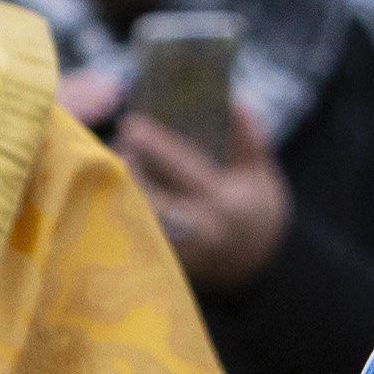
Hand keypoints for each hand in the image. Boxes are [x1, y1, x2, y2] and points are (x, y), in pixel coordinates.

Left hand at [115, 96, 295, 293]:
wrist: (256, 270)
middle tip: (116, 145)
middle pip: (149, 196)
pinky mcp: (161, 264)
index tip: (132, 124)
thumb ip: (250, 141)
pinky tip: (110, 191)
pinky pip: (133, 234)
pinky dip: (120, 210)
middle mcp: (199, 231)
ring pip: (136, 217)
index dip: (156, 144)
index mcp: (226, 205)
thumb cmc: (257, 215)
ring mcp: (178, 252)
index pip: (185, 168)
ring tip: (112, 165)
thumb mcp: (262, 176)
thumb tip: (236, 103)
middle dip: (127, 168)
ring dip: (119, 189)